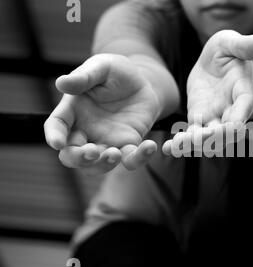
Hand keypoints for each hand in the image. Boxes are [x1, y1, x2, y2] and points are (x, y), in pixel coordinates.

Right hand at [44, 54, 161, 174]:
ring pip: (97, 165)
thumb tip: (61, 83)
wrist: (143, 81)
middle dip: (78, 158)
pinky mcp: (128, 144)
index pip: (56, 127)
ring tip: (115, 154)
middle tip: (91, 152)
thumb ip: (84, 77)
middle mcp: (86, 131)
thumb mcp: (101, 67)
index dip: (54, 136)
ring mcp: (106, 141)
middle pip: (72, 155)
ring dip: (103, 165)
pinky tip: (150, 145)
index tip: (57, 143)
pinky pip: (130, 159)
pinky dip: (139, 158)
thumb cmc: (116, 72)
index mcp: (72, 111)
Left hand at [162, 30, 252, 155]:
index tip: (233, 128)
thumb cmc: (226, 49)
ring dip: (196, 143)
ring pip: (210, 137)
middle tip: (201, 138)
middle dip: (217, 137)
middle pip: (229, 129)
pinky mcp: (199, 120)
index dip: (240, 117)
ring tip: (180, 145)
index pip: (245, 106)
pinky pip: (192, 134)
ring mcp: (216, 118)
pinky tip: (168, 148)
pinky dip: (182, 143)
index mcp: (244, 91)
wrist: (213, 61)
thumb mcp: (231, 42)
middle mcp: (232, 110)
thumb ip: (245, 46)